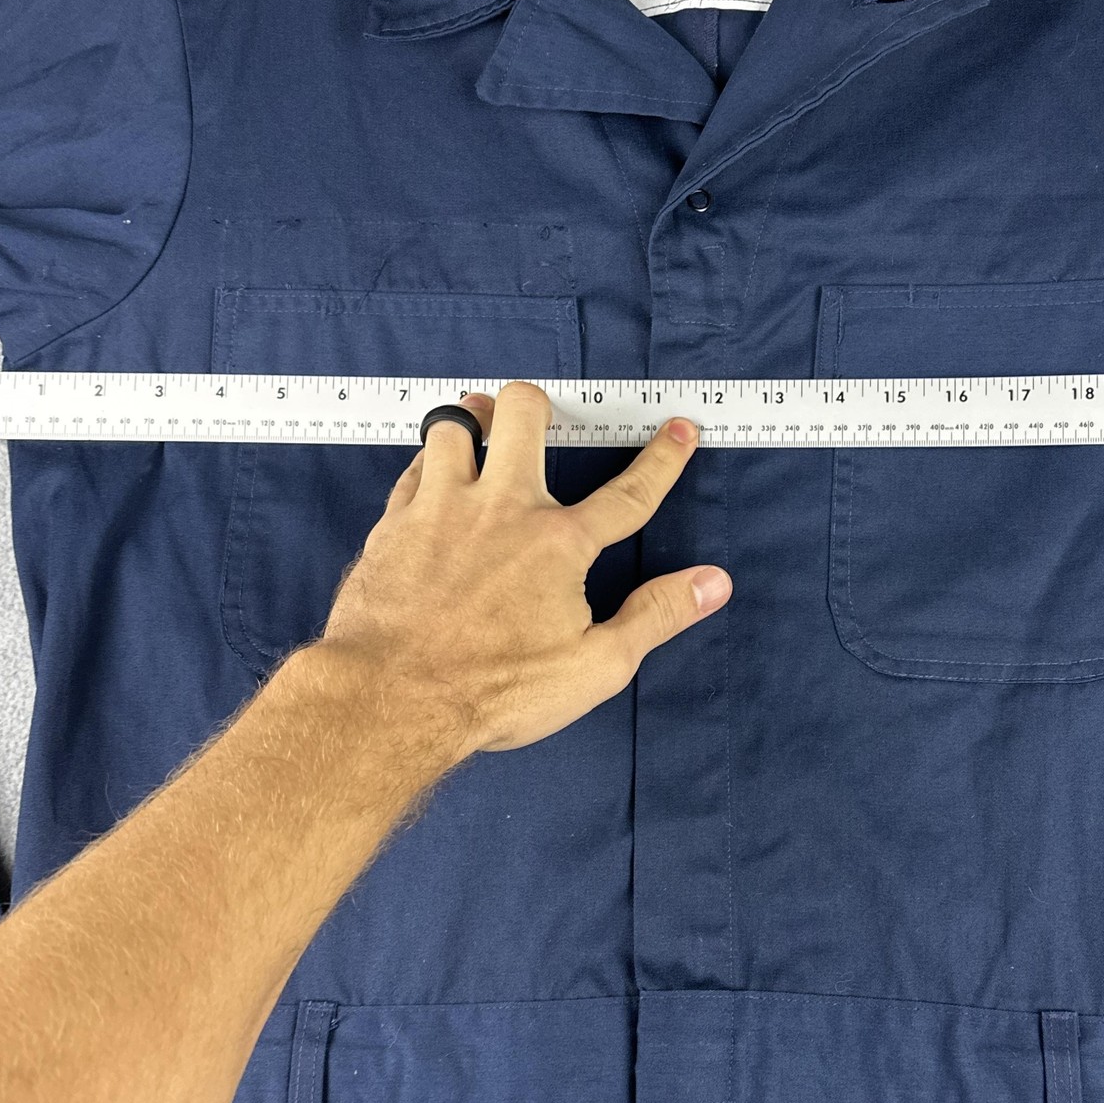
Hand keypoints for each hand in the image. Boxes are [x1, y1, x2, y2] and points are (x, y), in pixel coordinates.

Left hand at [315, 381, 730, 763]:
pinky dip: (428, 462)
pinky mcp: (394, 525)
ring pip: (454, 425)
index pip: (628, 494)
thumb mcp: (595, 666)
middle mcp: (502, 509)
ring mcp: (441, 509)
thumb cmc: (495, 690)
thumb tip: (713, 583)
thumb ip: (656, 616)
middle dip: (538, 405)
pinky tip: (432, 473)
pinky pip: (412, 467)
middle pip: (523, 416)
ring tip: (478, 424)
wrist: (390, 697)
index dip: (662, 460)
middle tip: (542, 418)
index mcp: (559, 544)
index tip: (680, 429)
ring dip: (470, 419)